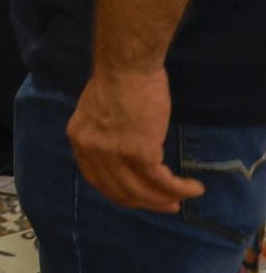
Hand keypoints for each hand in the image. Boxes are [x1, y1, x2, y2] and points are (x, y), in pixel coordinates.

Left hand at [68, 66, 204, 211]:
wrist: (125, 66)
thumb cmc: (116, 80)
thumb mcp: (96, 111)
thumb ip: (103, 134)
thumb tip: (120, 151)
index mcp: (79, 139)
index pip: (97, 179)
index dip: (120, 193)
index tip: (138, 198)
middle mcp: (92, 151)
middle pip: (119, 190)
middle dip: (145, 203)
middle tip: (166, 206)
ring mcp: (114, 154)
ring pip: (142, 191)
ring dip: (165, 200)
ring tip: (182, 200)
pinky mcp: (140, 152)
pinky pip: (162, 181)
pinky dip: (179, 189)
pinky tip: (193, 188)